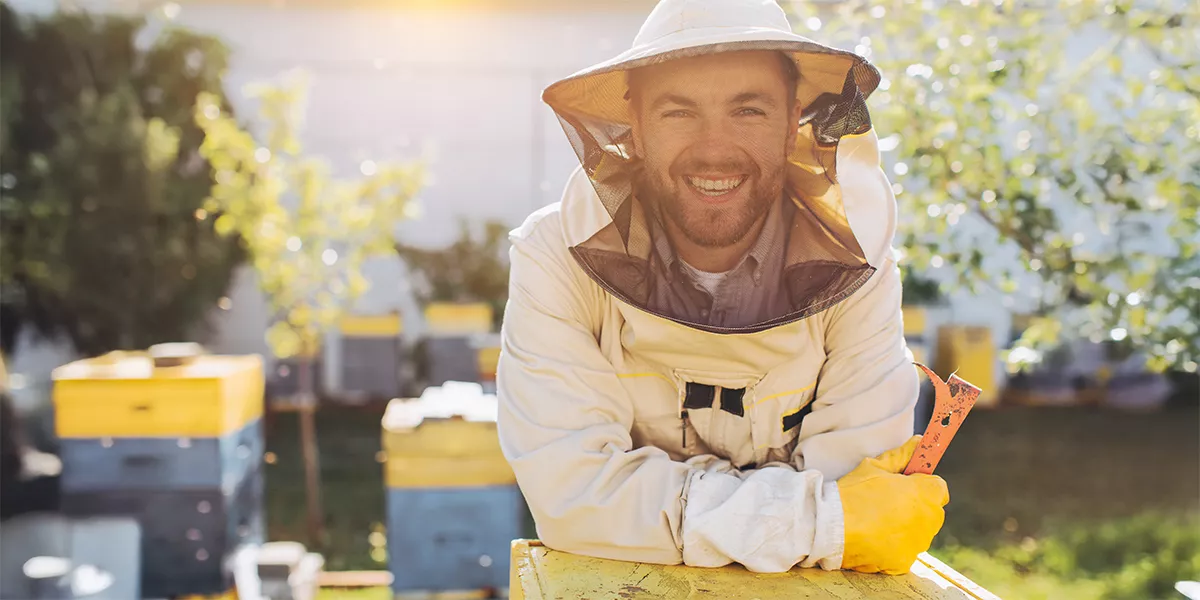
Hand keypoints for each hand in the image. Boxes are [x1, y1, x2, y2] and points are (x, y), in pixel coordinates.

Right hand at [837, 436, 948, 574]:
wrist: (830, 528)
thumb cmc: (853, 493)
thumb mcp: (875, 466)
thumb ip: (902, 455)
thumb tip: (919, 441)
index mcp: (925, 494)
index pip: (938, 487)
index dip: (921, 484)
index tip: (904, 485)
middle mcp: (928, 521)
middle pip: (931, 511)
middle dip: (916, 506)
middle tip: (887, 502)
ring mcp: (917, 544)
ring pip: (919, 532)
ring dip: (906, 526)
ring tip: (876, 520)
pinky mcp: (904, 562)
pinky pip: (905, 551)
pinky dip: (894, 546)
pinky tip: (873, 537)